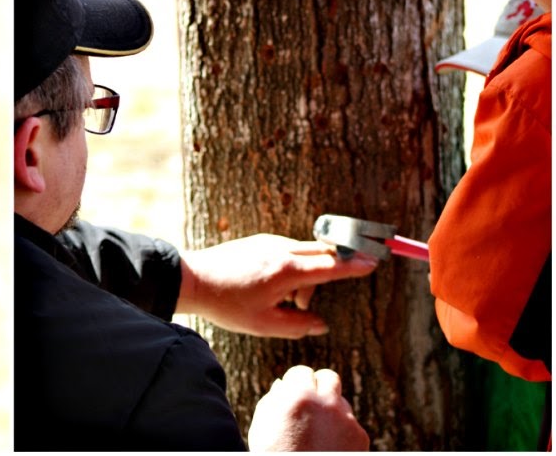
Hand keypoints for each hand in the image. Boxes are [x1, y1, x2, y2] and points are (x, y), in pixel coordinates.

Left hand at [177, 234, 377, 336]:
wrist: (193, 280)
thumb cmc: (229, 305)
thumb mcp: (266, 325)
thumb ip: (300, 325)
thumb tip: (321, 323)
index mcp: (287, 271)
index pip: (330, 266)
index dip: (354, 265)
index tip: (375, 260)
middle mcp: (281, 250)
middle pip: (321, 254)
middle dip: (332, 270)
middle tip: (314, 294)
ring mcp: (269, 243)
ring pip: (304, 255)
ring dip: (307, 278)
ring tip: (283, 304)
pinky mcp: (259, 242)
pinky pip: (288, 253)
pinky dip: (293, 271)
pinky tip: (273, 292)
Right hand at [247, 365, 369, 450]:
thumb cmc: (276, 454)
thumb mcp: (263, 423)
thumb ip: (274, 398)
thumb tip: (283, 384)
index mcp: (298, 395)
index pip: (303, 372)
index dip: (297, 383)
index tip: (295, 393)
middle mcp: (325, 403)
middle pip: (329, 378)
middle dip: (321, 386)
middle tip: (313, 401)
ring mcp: (346, 420)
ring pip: (342, 403)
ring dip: (332, 411)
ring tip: (319, 432)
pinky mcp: (360, 437)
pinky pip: (351, 424)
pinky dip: (342, 432)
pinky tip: (330, 445)